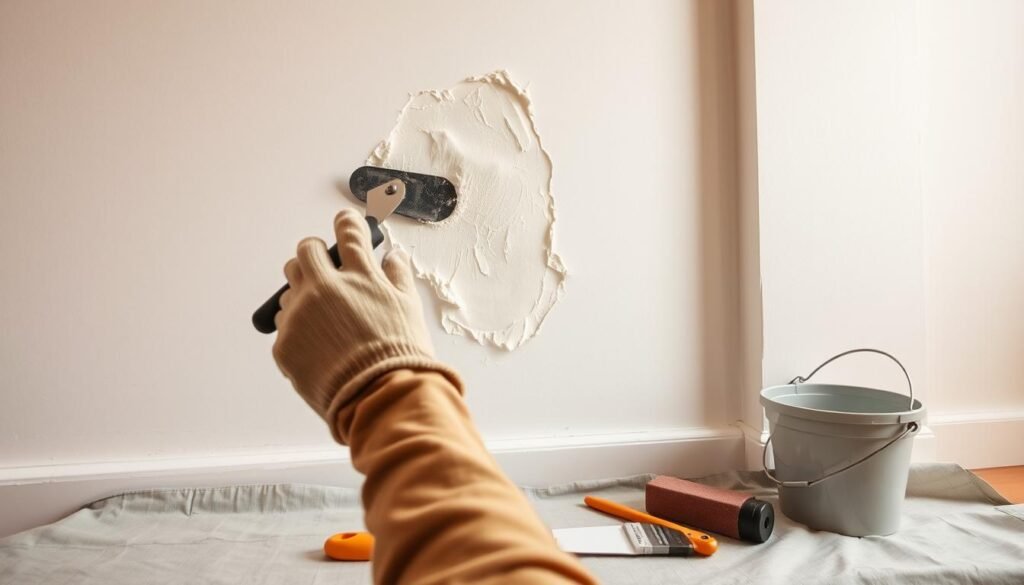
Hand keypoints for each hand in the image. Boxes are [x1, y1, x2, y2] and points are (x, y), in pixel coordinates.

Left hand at [272, 209, 448, 442]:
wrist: (379, 399)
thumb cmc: (400, 357)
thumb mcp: (409, 310)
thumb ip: (397, 277)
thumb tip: (393, 256)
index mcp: (360, 275)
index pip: (348, 232)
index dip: (346, 222)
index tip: (345, 221)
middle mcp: (325, 288)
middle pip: (306, 251)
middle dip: (314, 255)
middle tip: (326, 270)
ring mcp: (301, 314)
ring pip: (289, 286)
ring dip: (303, 292)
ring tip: (325, 318)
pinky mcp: (284, 343)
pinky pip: (284, 324)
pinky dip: (298, 328)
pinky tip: (318, 345)